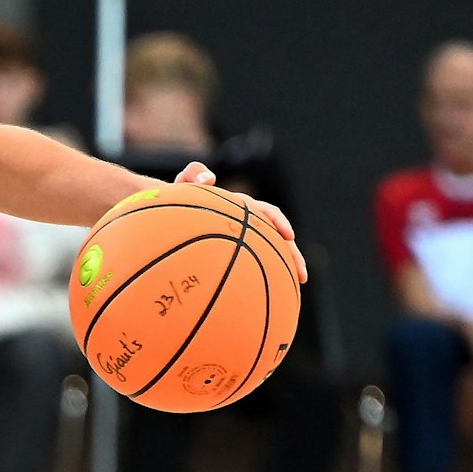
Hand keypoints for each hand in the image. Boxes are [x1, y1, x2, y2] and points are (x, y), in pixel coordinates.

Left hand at [173, 162, 307, 281]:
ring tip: (293, 289)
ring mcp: (241, 237)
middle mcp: (246, 223)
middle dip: (291, 255)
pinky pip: (252, 265)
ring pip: (269, 254)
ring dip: (283, 269)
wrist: (170, 215)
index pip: (265, 212)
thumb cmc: (179, 199)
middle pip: (276, 239)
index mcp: (239, 207)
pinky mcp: (234, 251)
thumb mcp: (183, 184)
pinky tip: (260, 297)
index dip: (278, 221)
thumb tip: (210, 178)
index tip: (289, 235)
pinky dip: (260, 278)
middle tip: (302, 274)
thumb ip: (192, 174)